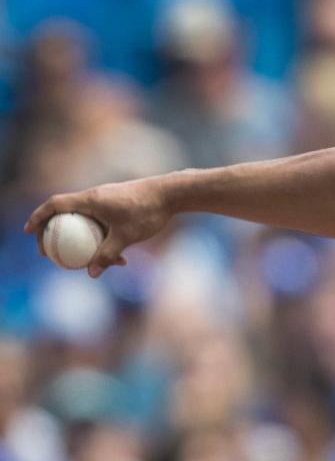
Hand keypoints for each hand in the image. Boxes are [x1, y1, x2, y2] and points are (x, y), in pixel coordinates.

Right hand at [25, 176, 174, 277]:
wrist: (173, 193)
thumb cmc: (149, 211)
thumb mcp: (126, 237)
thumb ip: (107, 255)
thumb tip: (91, 274)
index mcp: (91, 199)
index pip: (55, 205)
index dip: (38, 217)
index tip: (29, 232)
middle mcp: (96, 196)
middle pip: (65, 212)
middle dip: (53, 231)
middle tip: (49, 251)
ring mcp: (108, 198)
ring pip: (85, 219)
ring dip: (82, 238)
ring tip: (86, 261)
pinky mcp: (120, 203)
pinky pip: (102, 221)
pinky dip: (104, 237)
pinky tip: (122, 260)